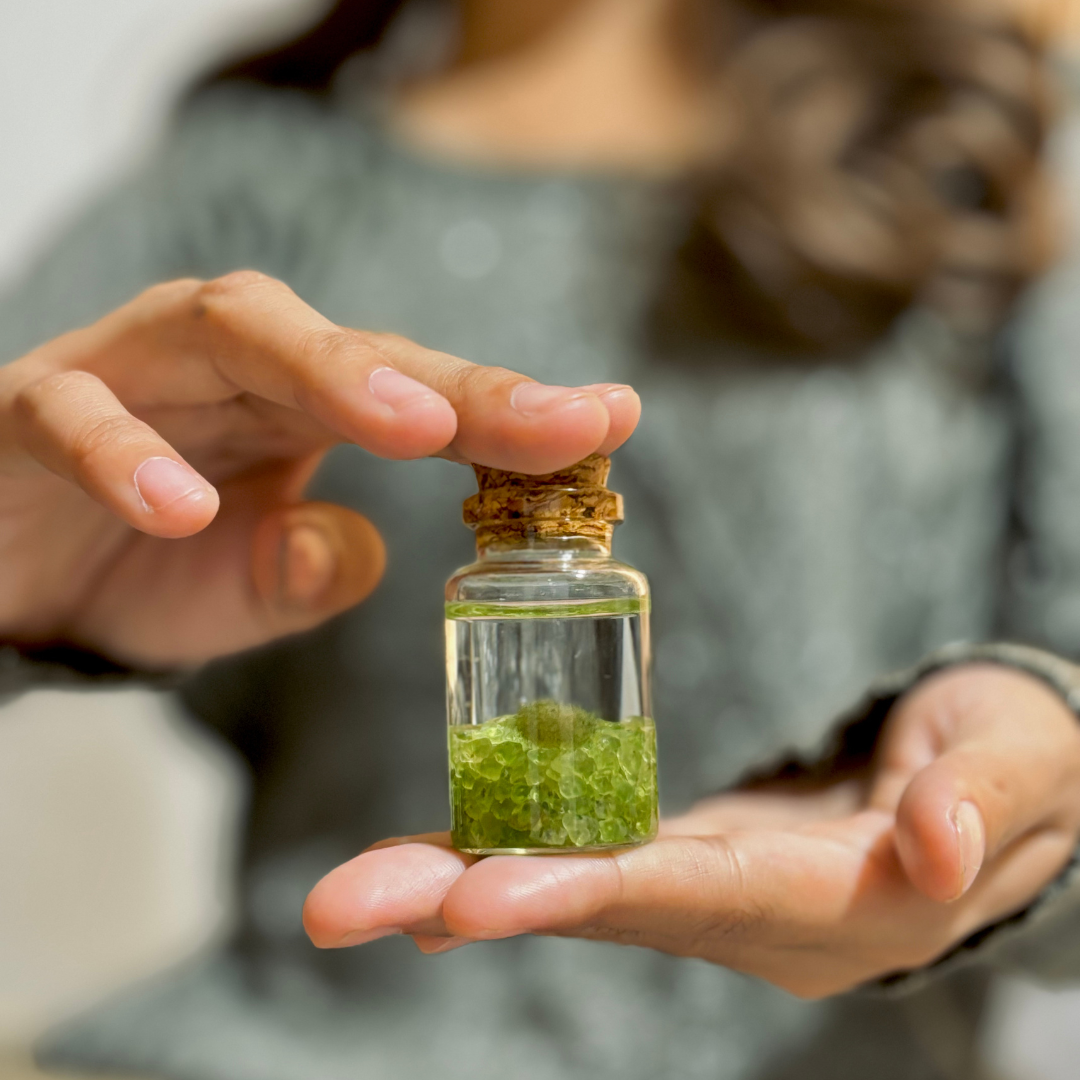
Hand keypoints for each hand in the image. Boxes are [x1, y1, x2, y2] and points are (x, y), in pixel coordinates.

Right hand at [0, 272, 638, 666]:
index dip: (514, 409)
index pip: (418, 396)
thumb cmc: (143, 567)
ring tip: (415, 431)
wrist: (14, 577)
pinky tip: (183, 508)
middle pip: (352, 343)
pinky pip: (83, 413)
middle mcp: (231, 369)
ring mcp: (135, 374)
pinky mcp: (35, 406)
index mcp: (299, 408)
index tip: (612, 420)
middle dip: (457, 382)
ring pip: (231, 329)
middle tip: (554, 421)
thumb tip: (357, 552)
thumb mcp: (248, 588)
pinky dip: (132, 455)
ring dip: (329, 374)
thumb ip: (313, 572)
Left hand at [304, 664, 1079, 997]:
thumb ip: (983, 802)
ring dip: (463, 885)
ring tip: (353, 888)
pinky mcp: (695, 855)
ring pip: (581, 888)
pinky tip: (436, 857)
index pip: (697, 898)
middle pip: (605, 907)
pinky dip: (514, 858)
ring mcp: (717, 890)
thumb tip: (938, 853)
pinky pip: (593, 859)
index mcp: (836, 900)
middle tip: (344, 904)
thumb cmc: (1009, 758)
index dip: (589, 894)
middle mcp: (755, 914)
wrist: (982, 775)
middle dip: (475, 903)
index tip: (476, 898)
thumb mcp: (1016, 762)